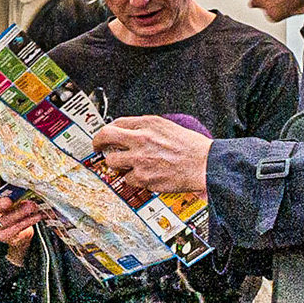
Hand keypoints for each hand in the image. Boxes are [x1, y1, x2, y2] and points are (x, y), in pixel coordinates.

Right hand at [0, 185, 46, 243]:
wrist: (14, 229)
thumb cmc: (9, 208)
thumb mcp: (6, 197)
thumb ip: (10, 192)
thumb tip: (25, 183)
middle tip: (9, 201)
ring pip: (4, 222)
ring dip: (19, 213)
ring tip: (32, 206)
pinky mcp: (5, 237)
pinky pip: (16, 229)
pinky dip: (28, 221)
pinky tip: (38, 215)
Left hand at [90, 115, 212, 194]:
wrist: (205, 165)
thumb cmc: (190, 147)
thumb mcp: (168, 127)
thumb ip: (146, 128)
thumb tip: (126, 132)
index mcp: (147, 124)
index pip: (116, 123)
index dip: (107, 131)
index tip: (104, 136)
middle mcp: (141, 139)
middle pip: (105, 137)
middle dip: (98, 143)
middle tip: (98, 149)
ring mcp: (139, 159)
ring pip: (112, 162)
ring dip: (118, 164)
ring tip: (131, 165)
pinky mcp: (143, 177)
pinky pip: (127, 179)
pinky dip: (134, 179)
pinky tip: (147, 175)